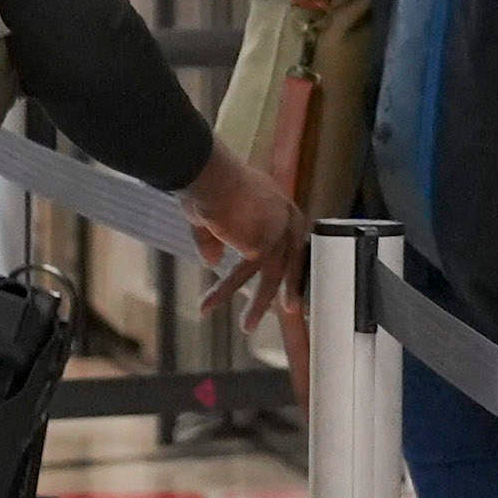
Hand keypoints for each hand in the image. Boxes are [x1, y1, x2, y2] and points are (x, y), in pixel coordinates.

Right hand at [181, 147, 306, 343]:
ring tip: (247, 326)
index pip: (291, 239)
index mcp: (277, 202)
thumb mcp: (211, 212)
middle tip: (292, 309)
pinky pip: (243, 276)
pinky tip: (208, 304)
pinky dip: (224, 291)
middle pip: (292, 259)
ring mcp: (277, 231)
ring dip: (257, 303)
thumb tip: (212, 261)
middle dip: (290, 287)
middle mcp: (284, 214)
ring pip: (272, 275)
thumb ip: (214, 238)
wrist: (205, 171)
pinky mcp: (262, 245)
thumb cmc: (206, 180)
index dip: (290, 263)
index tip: (289, 281)